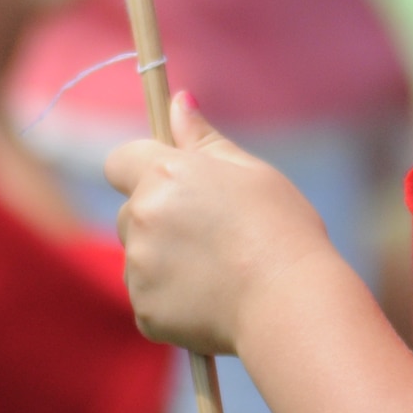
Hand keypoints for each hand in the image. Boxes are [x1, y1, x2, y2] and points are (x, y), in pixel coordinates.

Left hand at [105, 95, 337, 355]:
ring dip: (163, 259)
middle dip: (159, 218)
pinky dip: (171, 298)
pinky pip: (148, 297)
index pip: (120, 160)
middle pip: (131, 211)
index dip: (142, 169)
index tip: (170, 181)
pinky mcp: (144, 311)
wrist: (291, 304)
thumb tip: (177, 100)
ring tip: (217, 269)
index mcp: (164, 175)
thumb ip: (203, 137)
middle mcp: (142, 218)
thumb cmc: (280, 229)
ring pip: (139, 256)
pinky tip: (212, 297)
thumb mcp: (249, 171)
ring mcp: (138, 268)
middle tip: (212, 233)